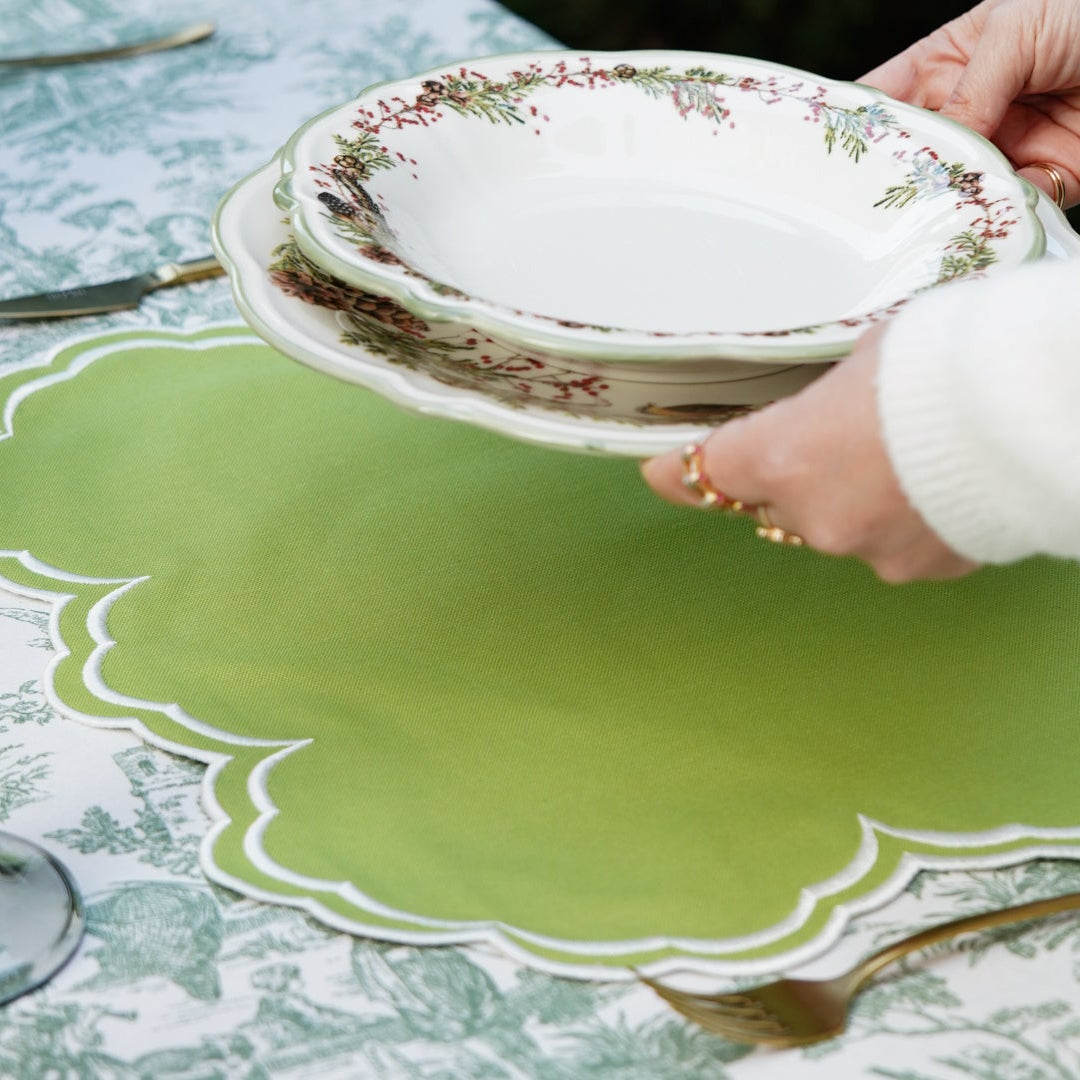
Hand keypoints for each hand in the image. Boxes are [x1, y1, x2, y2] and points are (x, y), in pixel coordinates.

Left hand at [639, 327, 979, 583]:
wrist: (1040, 408)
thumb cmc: (949, 361)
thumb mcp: (861, 357)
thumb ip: (818, 398)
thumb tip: (816, 406)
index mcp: (783, 457)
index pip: (697, 476)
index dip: (675, 471)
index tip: (662, 469)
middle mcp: (815, 517)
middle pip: (771, 504)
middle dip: (789, 477)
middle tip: (834, 436)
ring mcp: (869, 551)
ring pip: (833, 527)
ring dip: (849, 499)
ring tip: (901, 454)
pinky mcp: (921, 569)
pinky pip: (889, 545)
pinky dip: (900, 520)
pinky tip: (934, 484)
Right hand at [862, 0, 1079, 204]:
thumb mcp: (1018, 28)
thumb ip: (969, 89)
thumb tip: (931, 150)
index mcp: (952, 62)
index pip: (887, 100)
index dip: (853, 126)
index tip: (815, 158)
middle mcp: (973, 110)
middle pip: (914, 154)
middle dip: (888, 178)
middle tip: (854, 206)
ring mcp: (1006, 148)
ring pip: (954, 189)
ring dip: (938, 204)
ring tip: (910, 220)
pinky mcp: (1044, 182)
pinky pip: (1006, 210)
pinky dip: (991, 219)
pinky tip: (968, 224)